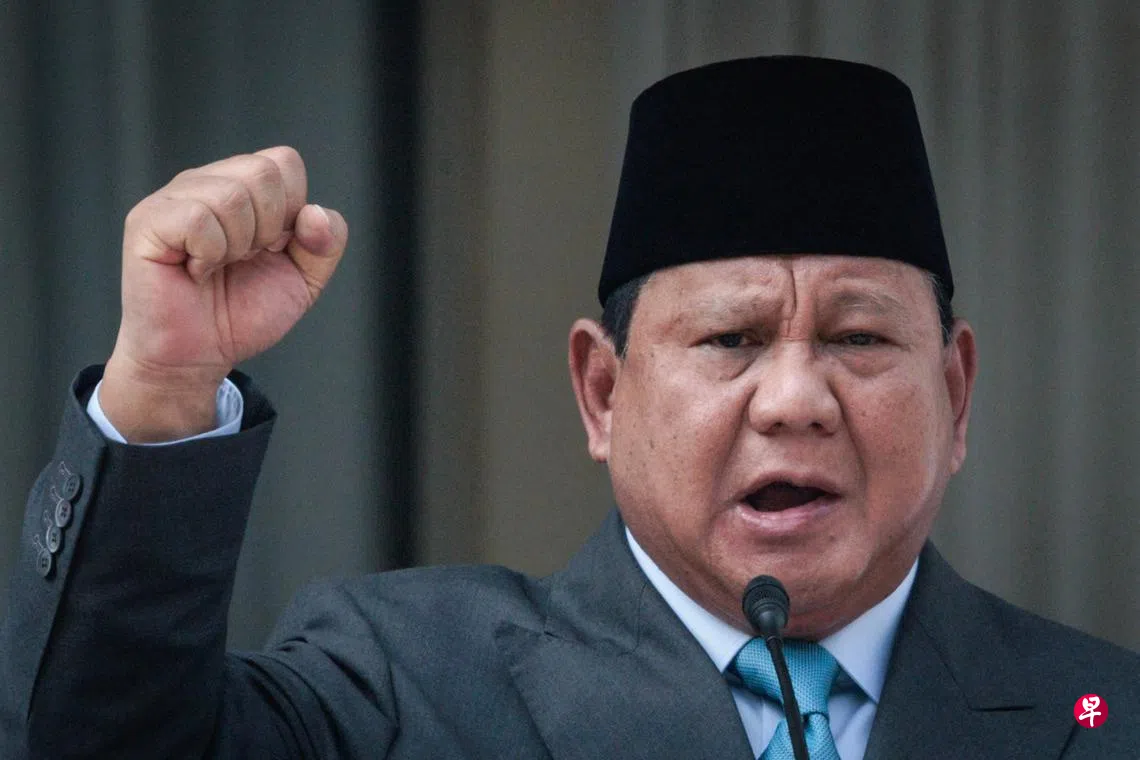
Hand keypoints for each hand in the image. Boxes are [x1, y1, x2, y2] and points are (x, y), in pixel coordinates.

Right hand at [100, 147, 347, 441]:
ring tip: (217, 266)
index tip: (272, 247)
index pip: (284, 162)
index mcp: (243, 186)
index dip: (292, 211)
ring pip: (232, 195)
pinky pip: (198, 219)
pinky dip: (209, 254)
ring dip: (237, 246)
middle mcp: (207, 182)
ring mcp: (174, 198)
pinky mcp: (147, 222)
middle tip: (242, 259)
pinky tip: (196, 270)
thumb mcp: (305, 279)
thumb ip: (326, 242)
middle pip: (263, 172)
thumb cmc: (242, 312)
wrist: (199, 355)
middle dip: (269, 229)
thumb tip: (314, 213)